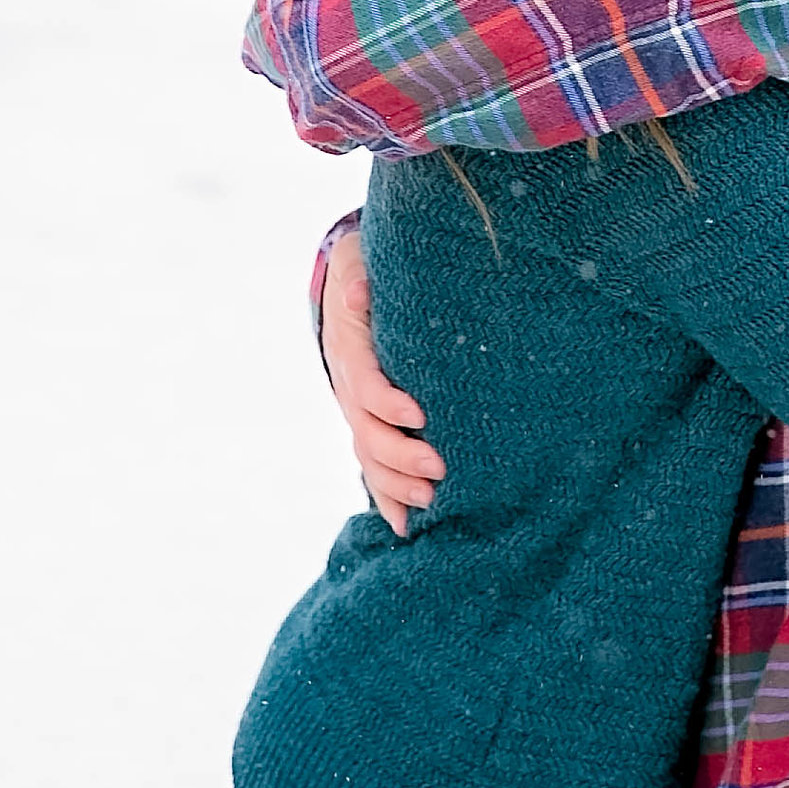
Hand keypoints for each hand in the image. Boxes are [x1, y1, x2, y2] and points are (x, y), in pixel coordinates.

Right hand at [323, 227, 442, 537]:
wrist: (349, 281)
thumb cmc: (365, 269)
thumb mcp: (358, 262)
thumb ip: (360, 277)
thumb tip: (360, 293)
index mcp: (350, 350)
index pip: (365, 385)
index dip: (387, 403)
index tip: (419, 414)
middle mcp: (349, 387)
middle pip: (368, 432)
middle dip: (401, 455)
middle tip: (439, 469)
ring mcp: (356, 410)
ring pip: (368, 456)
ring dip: (396, 484)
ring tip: (431, 501)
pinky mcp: (368, 424)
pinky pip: (371, 466)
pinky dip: (386, 497)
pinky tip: (405, 526)